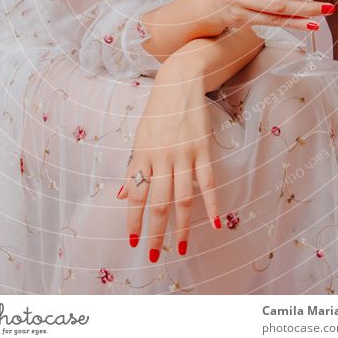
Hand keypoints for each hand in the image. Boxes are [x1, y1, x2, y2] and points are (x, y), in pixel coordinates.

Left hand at [116, 58, 220, 262]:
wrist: (179, 82)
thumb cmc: (157, 111)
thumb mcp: (139, 136)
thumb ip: (134, 167)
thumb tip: (122, 196)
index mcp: (143, 154)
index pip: (136, 195)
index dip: (134, 220)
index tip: (133, 241)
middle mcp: (162, 157)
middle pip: (159, 203)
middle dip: (156, 232)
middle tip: (155, 255)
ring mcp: (183, 153)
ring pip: (182, 198)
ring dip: (182, 226)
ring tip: (182, 248)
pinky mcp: (202, 148)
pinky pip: (207, 181)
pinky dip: (211, 203)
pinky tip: (214, 223)